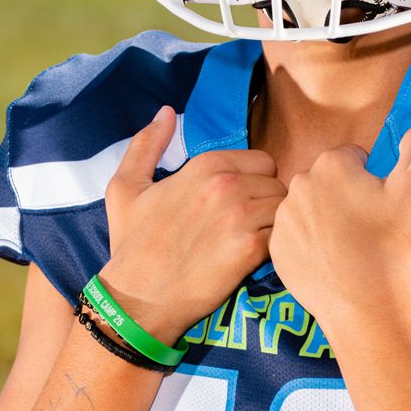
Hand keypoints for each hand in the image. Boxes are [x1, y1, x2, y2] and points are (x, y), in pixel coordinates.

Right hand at [99, 108, 286, 343]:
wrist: (138, 298)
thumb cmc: (132, 245)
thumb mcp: (125, 187)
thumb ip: (146, 144)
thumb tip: (166, 112)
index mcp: (204, 165)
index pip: (263, 160)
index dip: (256, 181)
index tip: (241, 203)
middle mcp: (227, 185)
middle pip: (279, 183)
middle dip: (268, 202)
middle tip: (250, 226)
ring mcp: (241, 216)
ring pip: (285, 209)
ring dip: (275, 225)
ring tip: (256, 243)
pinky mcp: (250, 250)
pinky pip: (283, 238)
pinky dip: (275, 249)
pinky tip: (256, 260)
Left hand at [268, 126, 410, 346]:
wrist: (365, 306)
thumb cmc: (392, 247)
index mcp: (331, 164)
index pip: (355, 157)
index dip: (373, 179)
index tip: (381, 205)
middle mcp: (298, 185)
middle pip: (330, 181)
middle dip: (347, 197)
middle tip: (368, 228)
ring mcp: (283, 220)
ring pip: (312, 209)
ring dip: (328, 221)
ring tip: (351, 248)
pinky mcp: (277, 250)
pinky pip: (297, 238)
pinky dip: (313, 246)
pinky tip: (333, 262)